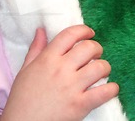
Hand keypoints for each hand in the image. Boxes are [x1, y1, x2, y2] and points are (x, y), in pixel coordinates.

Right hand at [1, 25, 118, 120]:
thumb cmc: (22, 98)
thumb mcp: (25, 70)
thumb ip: (35, 49)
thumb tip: (41, 30)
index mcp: (47, 59)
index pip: (70, 34)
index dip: (83, 30)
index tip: (89, 33)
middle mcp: (61, 70)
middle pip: (89, 48)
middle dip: (97, 48)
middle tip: (95, 55)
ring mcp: (72, 87)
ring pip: (100, 67)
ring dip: (105, 67)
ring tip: (102, 71)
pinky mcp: (80, 105)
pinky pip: (104, 92)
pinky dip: (112, 89)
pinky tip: (110, 89)